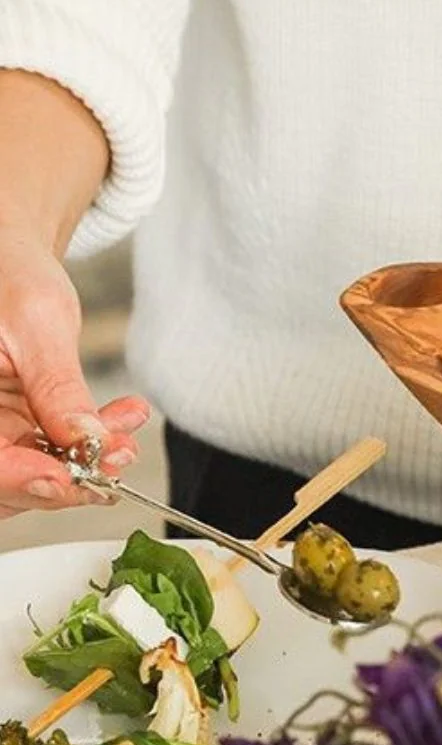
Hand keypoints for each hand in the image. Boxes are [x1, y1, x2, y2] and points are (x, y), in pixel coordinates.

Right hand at [0, 227, 147, 516]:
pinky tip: (122, 424)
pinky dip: (89, 448)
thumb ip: (56, 386)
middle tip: (116, 457)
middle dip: (64, 478)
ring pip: (30, 477)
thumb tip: (86, 441)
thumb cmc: (9, 277)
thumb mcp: (37, 323)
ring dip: (84, 465)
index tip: (63, 479)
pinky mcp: (12, 432)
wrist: (10, 262)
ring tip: (126, 438)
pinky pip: (49, 456)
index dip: (17, 478)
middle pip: (1, 483)